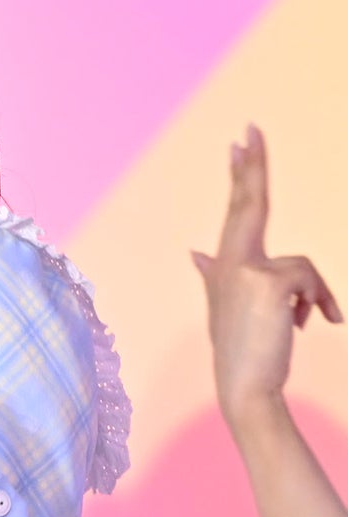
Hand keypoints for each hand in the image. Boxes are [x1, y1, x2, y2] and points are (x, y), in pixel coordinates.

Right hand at [192, 125, 341, 433]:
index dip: (240, 176)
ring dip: (314, 294)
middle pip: (250, 204)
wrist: (245, 387)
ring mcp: (246, 270)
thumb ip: (214, 274)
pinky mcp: (268, 281)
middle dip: (253, 166)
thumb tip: (196, 252)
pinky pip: (309, 280)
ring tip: (308, 320)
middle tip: (252, 129)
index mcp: (223, 266)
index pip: (236, 212)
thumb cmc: (243, 353)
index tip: (240, 144)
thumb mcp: (228, 308)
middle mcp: (229, 263)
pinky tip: (312, 323)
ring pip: (301, 264)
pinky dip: (319, 302)